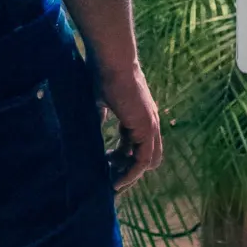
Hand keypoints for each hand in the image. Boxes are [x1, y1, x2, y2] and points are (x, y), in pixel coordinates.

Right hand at [95, 60, 161, 191]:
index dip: (123, 157)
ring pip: (147, 162)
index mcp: (140, 115)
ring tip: (111, 184)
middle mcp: (150, 122)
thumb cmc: (104, 75)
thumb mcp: (101, 101)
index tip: (105, 163)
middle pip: (147, 157)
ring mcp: (151, 126)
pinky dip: (131, 174)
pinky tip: (116, 181)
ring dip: (129, 175)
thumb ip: (102, 115)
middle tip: (109, 178)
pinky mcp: (147, 130)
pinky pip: (142, 161)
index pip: (137, 144)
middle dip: (128, 170)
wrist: (113, 62)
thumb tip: (95, 123)